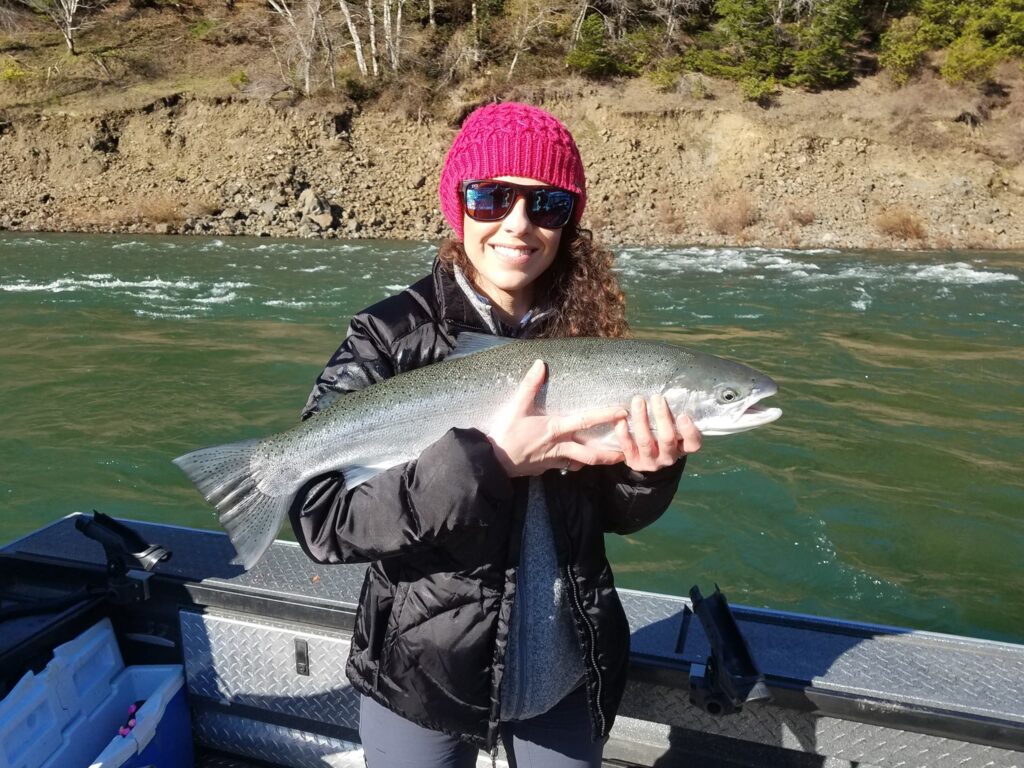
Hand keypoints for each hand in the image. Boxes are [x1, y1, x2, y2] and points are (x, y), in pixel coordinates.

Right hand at [487, 360, 627, 477]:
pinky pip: (565, 466)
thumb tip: (540, 364)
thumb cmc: (506, 434)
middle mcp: (559, 446)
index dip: (605, 416)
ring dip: (594, 461)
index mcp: (555, 428)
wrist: (494, 461)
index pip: (586, 421)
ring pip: (580, 462)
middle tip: (625, 453)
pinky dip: (574, 464)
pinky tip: (576, 460)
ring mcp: (554, 459)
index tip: (622, 413)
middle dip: (609, 454)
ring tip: (607, 458)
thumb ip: (530, 385)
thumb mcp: (516, 407)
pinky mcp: (546, 468)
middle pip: (591, 454)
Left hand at [614, 394, 702, 472]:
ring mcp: (650, 461)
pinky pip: (627, 447)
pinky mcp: (634, 462)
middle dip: (662, 417)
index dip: (689, 431)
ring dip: (641, 419)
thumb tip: (672, 394)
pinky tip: (622, 419)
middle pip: (667, 438)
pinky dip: (623, 433)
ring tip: (638, 401)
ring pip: (645, 441)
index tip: (683, 415)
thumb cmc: (661, 436)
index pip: (693, 444)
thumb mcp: (673, 429)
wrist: (645, 458)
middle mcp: (668, 457)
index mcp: (682, 448)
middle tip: (657, 398)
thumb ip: (674, 417)